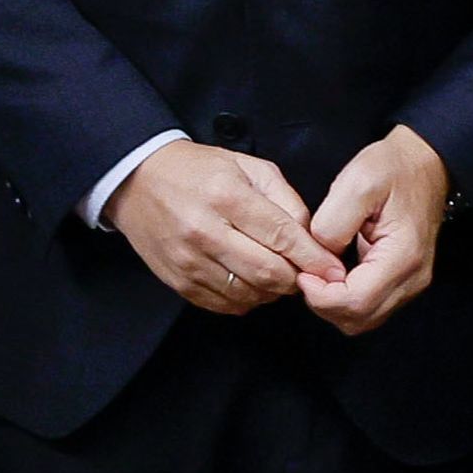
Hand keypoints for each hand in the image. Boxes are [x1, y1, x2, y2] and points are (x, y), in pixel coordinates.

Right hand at [105, 140, 342, 314]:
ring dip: (273, 290)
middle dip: (296, 277)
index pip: (283, 237)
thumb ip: (286, 201)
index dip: (314, 259)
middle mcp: (205, 232)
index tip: (334, 270)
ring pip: (250, 294)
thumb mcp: (249, 167)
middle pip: (270, 273)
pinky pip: (227, 305)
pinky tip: (249, 279)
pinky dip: (248, 298)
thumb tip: (313, 240)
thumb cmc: (199, 171)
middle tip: (305, 270)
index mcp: (226, 196)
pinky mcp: (179, 282)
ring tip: (275, 270)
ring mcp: (189, 262)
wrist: (138, 182)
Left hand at [295, 127, 448, 335]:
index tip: (303, 271)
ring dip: (333, 303)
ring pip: (362, 319)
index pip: (356, 302)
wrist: (424, 164)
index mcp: (403, 256)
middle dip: (324, 303)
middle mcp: (411, 279)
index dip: (321, 295)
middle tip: (307, 272)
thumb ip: (332, 223)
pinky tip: (334, 273)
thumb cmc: (393, 169)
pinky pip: (369, 307)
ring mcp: (410, 284)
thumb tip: (319, 255)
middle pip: (358, 319)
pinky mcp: (402, 283)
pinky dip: (345, 299)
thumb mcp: (356, 183)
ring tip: (319, 272)